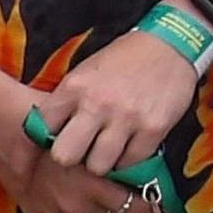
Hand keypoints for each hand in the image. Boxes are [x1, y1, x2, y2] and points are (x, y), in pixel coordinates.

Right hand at [0, 70, 133, 212]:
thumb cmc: (52, 115)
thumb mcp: (91, 127)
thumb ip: (116, 149)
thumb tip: (145, 159)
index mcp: (89, 184)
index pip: (133, 212)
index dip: (146, 207)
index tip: (153, 199)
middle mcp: (71, 204)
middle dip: (118, 199)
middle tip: (121, 182)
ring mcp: (52, 211)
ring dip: (92, 199)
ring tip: (87, 175)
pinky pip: (63, 211)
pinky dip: (68, 199)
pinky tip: (63, 179)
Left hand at [36, 23, 204, 176]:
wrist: (170, 46)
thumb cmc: (123, 61)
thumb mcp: (86, 72)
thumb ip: (67, 101)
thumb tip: (48, 133)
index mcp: (74, 87)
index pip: (42, 127)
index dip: (49, 136)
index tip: (60, 136)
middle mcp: (97, 104)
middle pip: (64, 155)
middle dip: (72, 157)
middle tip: (84, 150)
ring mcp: (126, 118)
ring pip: (98, 166)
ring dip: (103, 161)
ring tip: (110, 148)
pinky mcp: (153, 129)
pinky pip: (131, 163)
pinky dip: (129, 159)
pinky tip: (131, 144)